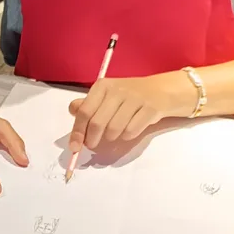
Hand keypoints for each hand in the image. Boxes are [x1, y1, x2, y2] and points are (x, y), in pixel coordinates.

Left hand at [68, 73, 192, 151]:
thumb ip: (88, 104)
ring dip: (111, 138)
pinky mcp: (150, 108)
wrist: (160, 90)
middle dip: (92, 139)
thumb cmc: (127, 96)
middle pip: (97, 123)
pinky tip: (129, 130)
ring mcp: (135, 98)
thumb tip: (73, 112)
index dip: (77, 131)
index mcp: (102, 86)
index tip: (74, 147)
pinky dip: (127, 136)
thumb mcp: (106, 96)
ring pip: (114, 129)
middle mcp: (117, 90)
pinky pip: (131, 131)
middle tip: (92, 145)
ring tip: (114, 134)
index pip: (84, 111)